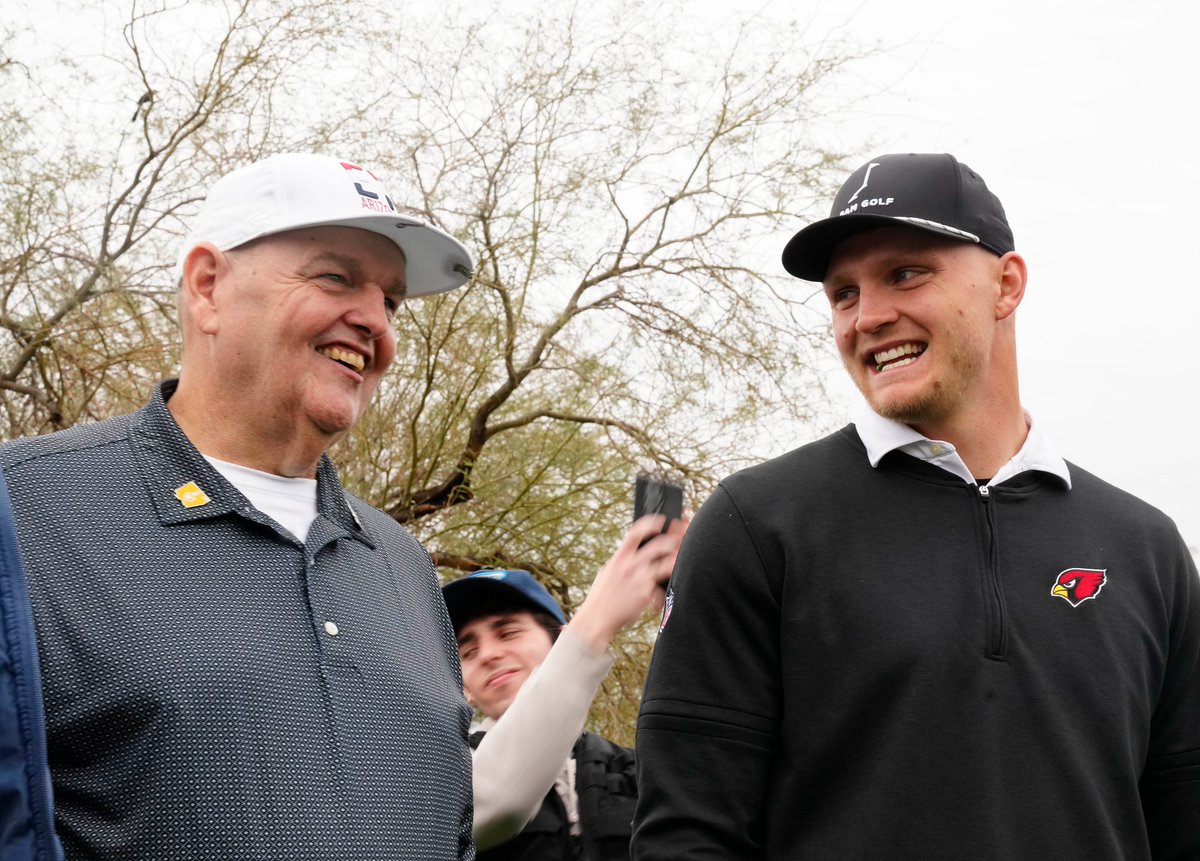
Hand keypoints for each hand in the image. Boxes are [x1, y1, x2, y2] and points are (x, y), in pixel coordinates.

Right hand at [567, 514, 688, 651]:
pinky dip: (660, 596)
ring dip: (674, 562)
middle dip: (671, 541)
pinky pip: (660, 590)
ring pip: (666, 565)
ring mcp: (640, 579)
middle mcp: (631, 565)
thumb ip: (622, 562)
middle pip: (658, 546)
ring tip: (677, 563)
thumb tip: (631, 554)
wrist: (597, 618)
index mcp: (619, 558)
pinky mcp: (646, 594)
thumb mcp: (608, 572)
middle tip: (677, 541)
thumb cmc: (601, 596)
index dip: (650, 523)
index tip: (661, 520)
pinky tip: (655, 604)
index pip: (636, 532)